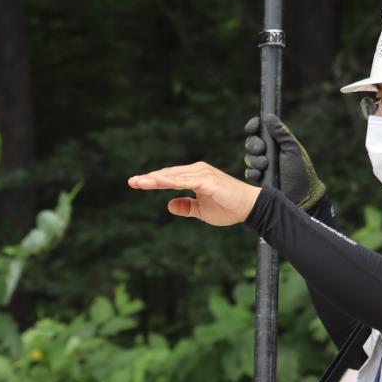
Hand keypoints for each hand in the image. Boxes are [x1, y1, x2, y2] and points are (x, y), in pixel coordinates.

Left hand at [127, 162, 260, 226]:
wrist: (249, 208)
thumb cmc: (227, 207)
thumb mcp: (201, 210)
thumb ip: (186, 206)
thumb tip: (169, 205)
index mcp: (195, 176)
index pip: (169, 177)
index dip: (153, 180)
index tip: (136, 183)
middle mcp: (197, 171)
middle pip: (168, 174)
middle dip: (149, 178)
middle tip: (132, 182)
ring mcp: (203, 174)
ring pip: (174, 175)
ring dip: (157, 179)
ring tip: (140, 182)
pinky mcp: (208, 180)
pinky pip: (186, 180)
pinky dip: (172, 180)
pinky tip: (160, 182)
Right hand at [243, 115, 325, 209]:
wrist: (300, 196)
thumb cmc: (300, 172)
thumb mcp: (292, 150)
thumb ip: (281, 133)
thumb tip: (269, 116)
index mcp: (277, 142)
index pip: (260, 129)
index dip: (254, 126)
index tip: (253, 126)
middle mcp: (268, 152)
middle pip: (251, 142)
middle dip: (254, 145)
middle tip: (262, 150)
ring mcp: (262, 166)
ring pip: (248, 157)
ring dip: (255, 160)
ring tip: (266, 166)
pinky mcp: (258, 179)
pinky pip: (248, 172)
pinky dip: (253, 172)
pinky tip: (260, 174)